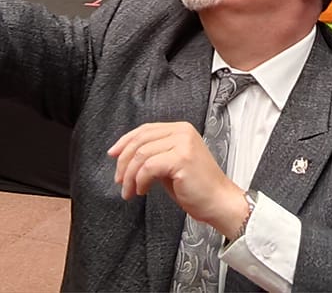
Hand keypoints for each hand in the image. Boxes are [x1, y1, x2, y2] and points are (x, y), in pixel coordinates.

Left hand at [109, 122, 248, 236]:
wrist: (219, 202)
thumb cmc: (197, 188)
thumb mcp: (171, 165)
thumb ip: (153, 155)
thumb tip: (125, 156)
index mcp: (181, 129)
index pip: (145, 130)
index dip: (125, 142)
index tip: (113, 155)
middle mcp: (182, 131)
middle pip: (140, 140)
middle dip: (124, 162)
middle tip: (120, 180)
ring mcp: (183, 143)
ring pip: (141, 154)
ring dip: (130, 176)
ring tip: (130, 191)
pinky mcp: (181, 158)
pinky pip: (148, 167)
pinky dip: (140, 180)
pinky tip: (142, 191)